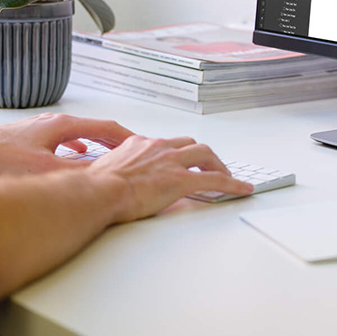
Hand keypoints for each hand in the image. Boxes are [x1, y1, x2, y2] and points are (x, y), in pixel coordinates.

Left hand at [0, 113, 135, 175]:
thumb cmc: (2, 157)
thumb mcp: (45, 170)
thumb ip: (76, 174)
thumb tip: (103, 178)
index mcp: (64, 126)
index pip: (106, 128)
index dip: (127, 138)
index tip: (143, 144)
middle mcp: (55, 122)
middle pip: (95, 128)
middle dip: (115, 141)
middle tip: (132, 150)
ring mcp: (42, 128)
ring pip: (78, 134)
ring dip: (96, 144)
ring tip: (108, 154)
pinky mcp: (29, 137)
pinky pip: (63, 140)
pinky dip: (77, 147)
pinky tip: (74, 156)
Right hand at [92, 135, 253, 222]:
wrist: (97, 191)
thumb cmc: (94, 187)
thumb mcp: (105, 171)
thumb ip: (116, 171)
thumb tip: (113, 182)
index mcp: (139, 144)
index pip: (165, 144)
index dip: (176, 153)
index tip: (179, 162)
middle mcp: (158, 147)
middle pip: (189, 144)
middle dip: (202, 155)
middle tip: (209, 167)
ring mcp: (171, 161)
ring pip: (204, 154)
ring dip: (217, 165)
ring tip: (226, 176)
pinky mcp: (180, 179)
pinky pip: (214, 180)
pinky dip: (232, 184)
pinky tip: (242, 189)